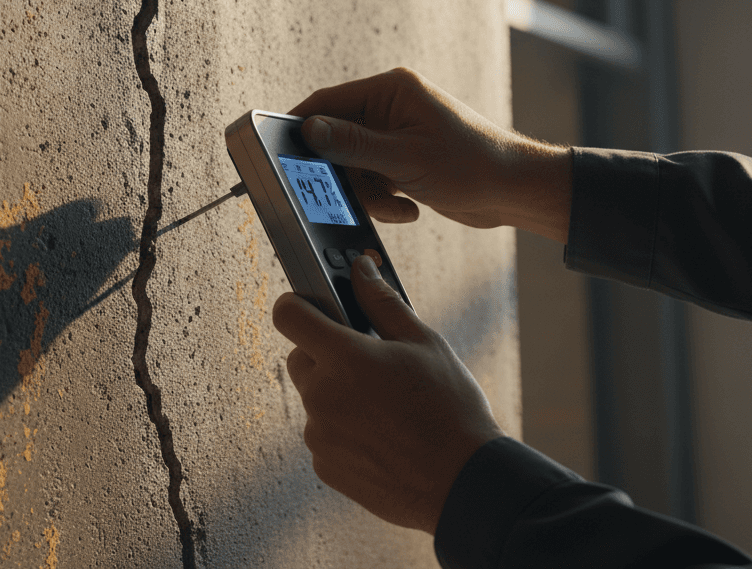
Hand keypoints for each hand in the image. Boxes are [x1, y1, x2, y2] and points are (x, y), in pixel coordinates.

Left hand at [273, 254, 504, 533]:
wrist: (463, 483)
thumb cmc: (450, 410)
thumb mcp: (424, 342)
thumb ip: (382, 301)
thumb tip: (361, 268)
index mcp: (344, 357)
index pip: (288, 314)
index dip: (298, 305)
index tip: (313, 307)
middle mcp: (322, 395)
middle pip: (300, 357)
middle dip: (327, 354)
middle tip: (370, 364)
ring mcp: (319, 434)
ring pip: (314, 398)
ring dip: (337, 394)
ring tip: (385, 406)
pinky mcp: (324, 465)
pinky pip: (323, 434)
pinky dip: (342, 430)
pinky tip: (381, 435)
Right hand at [290, 67, 571, 241]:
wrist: (514, 192)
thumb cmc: (472, 164)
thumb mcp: (404, 158)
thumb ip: (352, 145)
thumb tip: (308, 129)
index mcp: (391, 90)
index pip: (327, 102)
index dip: (301, 127)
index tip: (278, 151)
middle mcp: (392, 108)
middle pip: (338, 140)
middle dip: (345, 173)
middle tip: (353, 193)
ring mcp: (397, 136)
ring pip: (354, 167)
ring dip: (369, 193)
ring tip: (398, 203)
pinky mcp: (404, 161)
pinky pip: (373, 181)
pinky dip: (384, 200)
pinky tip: (409, 207)